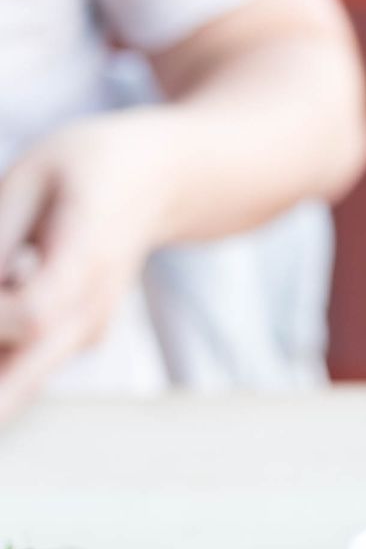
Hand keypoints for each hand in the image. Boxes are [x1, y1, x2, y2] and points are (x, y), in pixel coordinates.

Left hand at [0, 114, 169, 420]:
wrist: (161, 184)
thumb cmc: (90, 169)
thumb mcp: (33, 178)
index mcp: (85, 264)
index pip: (30, 315)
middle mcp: (90, 313)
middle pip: (25, 378)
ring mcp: (85, 332)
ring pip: (22, 379)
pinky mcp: (74, 336)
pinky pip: (24, 362)